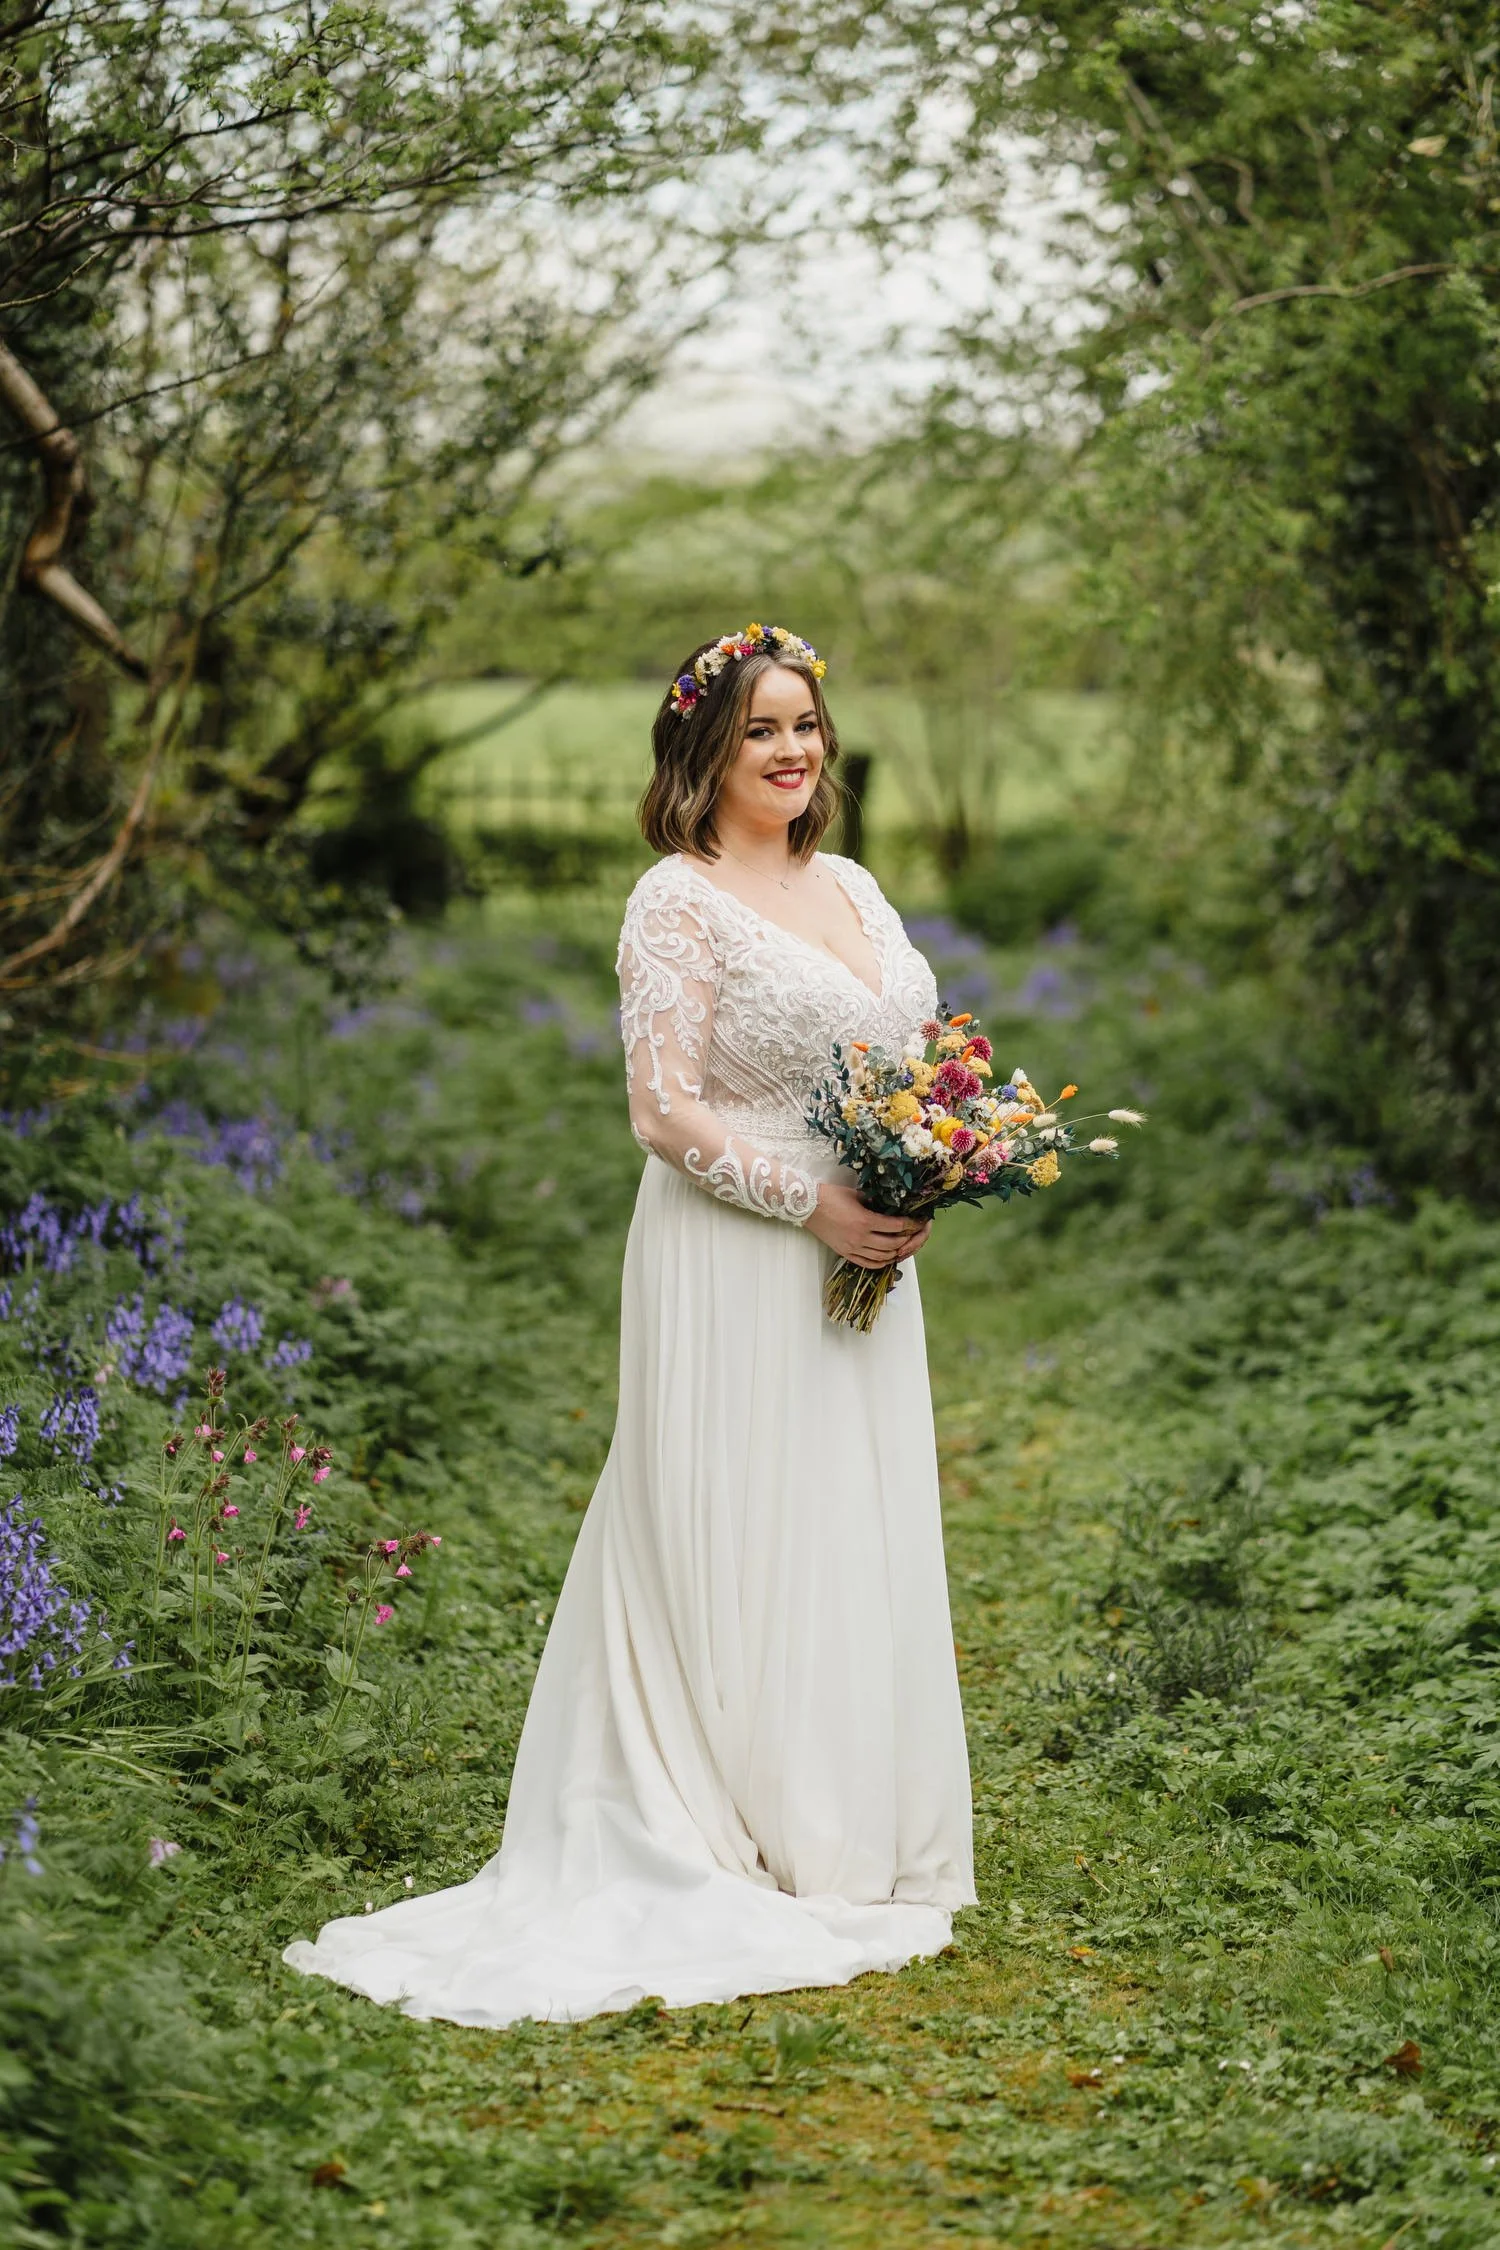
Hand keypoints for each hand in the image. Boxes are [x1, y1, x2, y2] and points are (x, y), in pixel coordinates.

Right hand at [805, 1180, 931, 1268]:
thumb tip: (891, 1204)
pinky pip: (867, 1263)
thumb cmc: (831, 1196)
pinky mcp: (845, 1253)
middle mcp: (861, 1237)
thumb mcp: (857, 1194)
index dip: (910, 1224)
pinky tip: (887, 1259)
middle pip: (892, 1245)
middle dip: (906, 1240)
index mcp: (866, 1220)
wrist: (808, 1206)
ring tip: (902, 1247)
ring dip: (895, 1254)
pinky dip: (880, 1263)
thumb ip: (875, 1201)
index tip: (918, 1222)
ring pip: (881, 1257)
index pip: (896, 1226)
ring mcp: (852, 1247)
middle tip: (913, 1235)